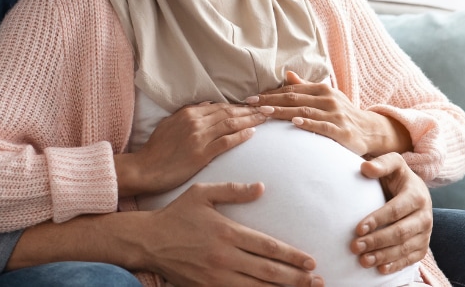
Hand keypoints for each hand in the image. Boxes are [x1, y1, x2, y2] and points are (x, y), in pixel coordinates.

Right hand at [115, 102, 267, 196]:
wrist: (145, 169)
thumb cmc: (157, 150)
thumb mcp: (170, 125)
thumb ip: (189, 115)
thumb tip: (208, 107)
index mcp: (188, 113)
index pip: (221, 106)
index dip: (240, 105)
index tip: (255, 104)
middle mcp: (195, 121)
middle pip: (229, 112)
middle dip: (251, 109)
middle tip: (268, 108)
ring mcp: (198, 136)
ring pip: (230, 123)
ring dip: (251, 119)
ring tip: (266, 117)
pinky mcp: (200, 153)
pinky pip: (225, 141)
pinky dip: (240, 136)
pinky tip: (252, 133)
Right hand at [145, 182, 323, 286]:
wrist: (147, 241)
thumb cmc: (177, 214)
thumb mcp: (202, 193)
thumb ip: (233, 190)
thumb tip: (262, 188)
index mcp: (226, 232)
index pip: (268, 247)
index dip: (292, 256)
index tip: (311, 261)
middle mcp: (223, 257)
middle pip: (268, 272)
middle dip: (296, 278)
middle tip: (317, 281)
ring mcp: (215, 277)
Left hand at [246, 71, 410, 156]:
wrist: (371, 131)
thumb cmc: (343, 114)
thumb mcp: (326, 98)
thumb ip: (305, 87)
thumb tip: (286, 73)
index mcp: (322, 89)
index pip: (291, 90)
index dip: (270, 93)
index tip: (251, 98)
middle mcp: (328, 99)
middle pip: (294, 98)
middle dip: (270, 100)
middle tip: (250, 104)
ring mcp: (336, 115)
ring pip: (304, 111)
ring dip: (282, 111)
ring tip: (264, 112)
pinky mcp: (342, 131)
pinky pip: (323, 126)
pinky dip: (308, 123)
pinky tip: (295, 122)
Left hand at [352, 152, 431, 274]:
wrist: (414, 191)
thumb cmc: (398, 178)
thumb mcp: (393, 164)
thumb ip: (382, 163)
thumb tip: (365, 167)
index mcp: (417, 195)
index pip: (396, 210)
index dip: (377, 220)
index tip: (358, 228)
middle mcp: (425, 216)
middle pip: (400, 232)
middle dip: (376, 241)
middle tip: (355, 246)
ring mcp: (426, 233)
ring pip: (405, 248)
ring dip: (383, 256)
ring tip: (363, 260)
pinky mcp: (423, 246)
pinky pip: (411, 259)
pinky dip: (396, 265)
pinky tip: (380, 269)